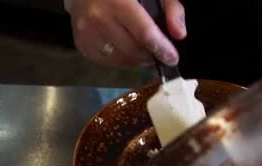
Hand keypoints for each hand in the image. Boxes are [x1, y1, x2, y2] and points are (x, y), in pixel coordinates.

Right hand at [65, 0, 186, 67]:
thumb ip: (170, 7)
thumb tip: (179, 34)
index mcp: (116, 2)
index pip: (144, 33)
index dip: (161, 48)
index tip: (172, 58)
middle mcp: (98, 19)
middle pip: (133, 50)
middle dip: (150, 55)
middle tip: (157, 51)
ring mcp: (87, 34)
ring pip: (122, 59)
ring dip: (137, 59)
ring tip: (143, 49)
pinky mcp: (82, 45)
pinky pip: (109, 62)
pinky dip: (123, 60)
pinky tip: (127, 48)